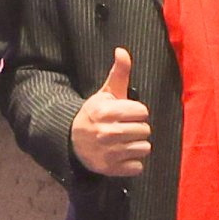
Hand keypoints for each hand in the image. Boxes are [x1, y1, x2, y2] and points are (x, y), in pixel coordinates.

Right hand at [72, 46, 150, 177]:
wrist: (72, 141)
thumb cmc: (96, 114)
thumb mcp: (105, 93)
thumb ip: (119, 73)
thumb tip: (122, 50)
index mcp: (106, 112)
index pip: (142, 111)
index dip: (136, 111)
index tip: (125, 113)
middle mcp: (107, 132)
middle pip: (145, 130)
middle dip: (137, 128)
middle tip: (124, 128)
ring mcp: (109, 153)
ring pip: (144, 148)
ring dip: (136, 145)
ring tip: (124, 141)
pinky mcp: (111, 169)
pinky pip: (137, 167)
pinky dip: (131, 163)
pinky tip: (120, 155)